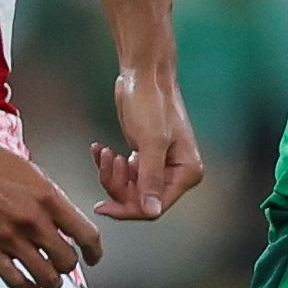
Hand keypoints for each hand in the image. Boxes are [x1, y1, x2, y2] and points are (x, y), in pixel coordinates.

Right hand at [0, 125, 103, 287]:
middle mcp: (33, 221)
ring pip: (46, 276)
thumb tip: (63, 216)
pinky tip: (29, 287)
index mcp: (48, 198)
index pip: (86, 235)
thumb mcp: (31, 172)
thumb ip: (50, 197)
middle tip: (64, 265)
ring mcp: (10, 238)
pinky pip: (16, 281)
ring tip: (49, 279)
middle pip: (67, 260)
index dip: (95, 251)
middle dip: (68, 266)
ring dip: (51, 281)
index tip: (94, 257)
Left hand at [94, 66, 208, 221]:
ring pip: (129, 188)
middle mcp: (176, 173)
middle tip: (108, 160)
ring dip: (111, 173)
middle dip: (118, 184)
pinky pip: (124, 174)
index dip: (128, 209)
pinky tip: (101, 149)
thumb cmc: (152, 102)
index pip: (155, 206)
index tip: (103, 207)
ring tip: (105, 151)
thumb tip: (152, 211)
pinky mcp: (145, 158)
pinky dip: (109, 165)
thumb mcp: (151, 142)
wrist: (143, 76)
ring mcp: (160, 166)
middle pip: (140, 199)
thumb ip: (151, 178)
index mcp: (187, 172)